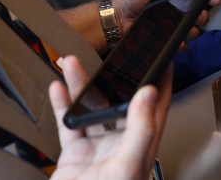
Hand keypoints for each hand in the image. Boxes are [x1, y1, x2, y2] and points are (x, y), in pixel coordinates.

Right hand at [48, 56, 170, 179]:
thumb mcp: (128, 166)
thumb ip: (141, 130)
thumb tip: (150, 94)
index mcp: (141, 146)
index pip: (155, 106)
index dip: (160, 81)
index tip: (162, 56)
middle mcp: (120, 144)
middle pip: (117, 100)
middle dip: (110, 77)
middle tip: (109, 53)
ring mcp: (97, 147)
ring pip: (90, 108)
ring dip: (80, 85)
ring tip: (71, 64)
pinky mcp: (75, 153)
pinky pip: (68, 123)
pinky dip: (62, 105)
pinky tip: (58, 89)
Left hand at [113, 0, 219, 48]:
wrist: (118, 20)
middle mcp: (177, 11)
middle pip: (198, 14)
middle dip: (203, 15)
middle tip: (201, 15)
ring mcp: (173, 26)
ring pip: (192, 30)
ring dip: (194, 30)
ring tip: (189, 29)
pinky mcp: (167, 39)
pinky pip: (180, 44)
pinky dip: (182, 44)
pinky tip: (179, 42)